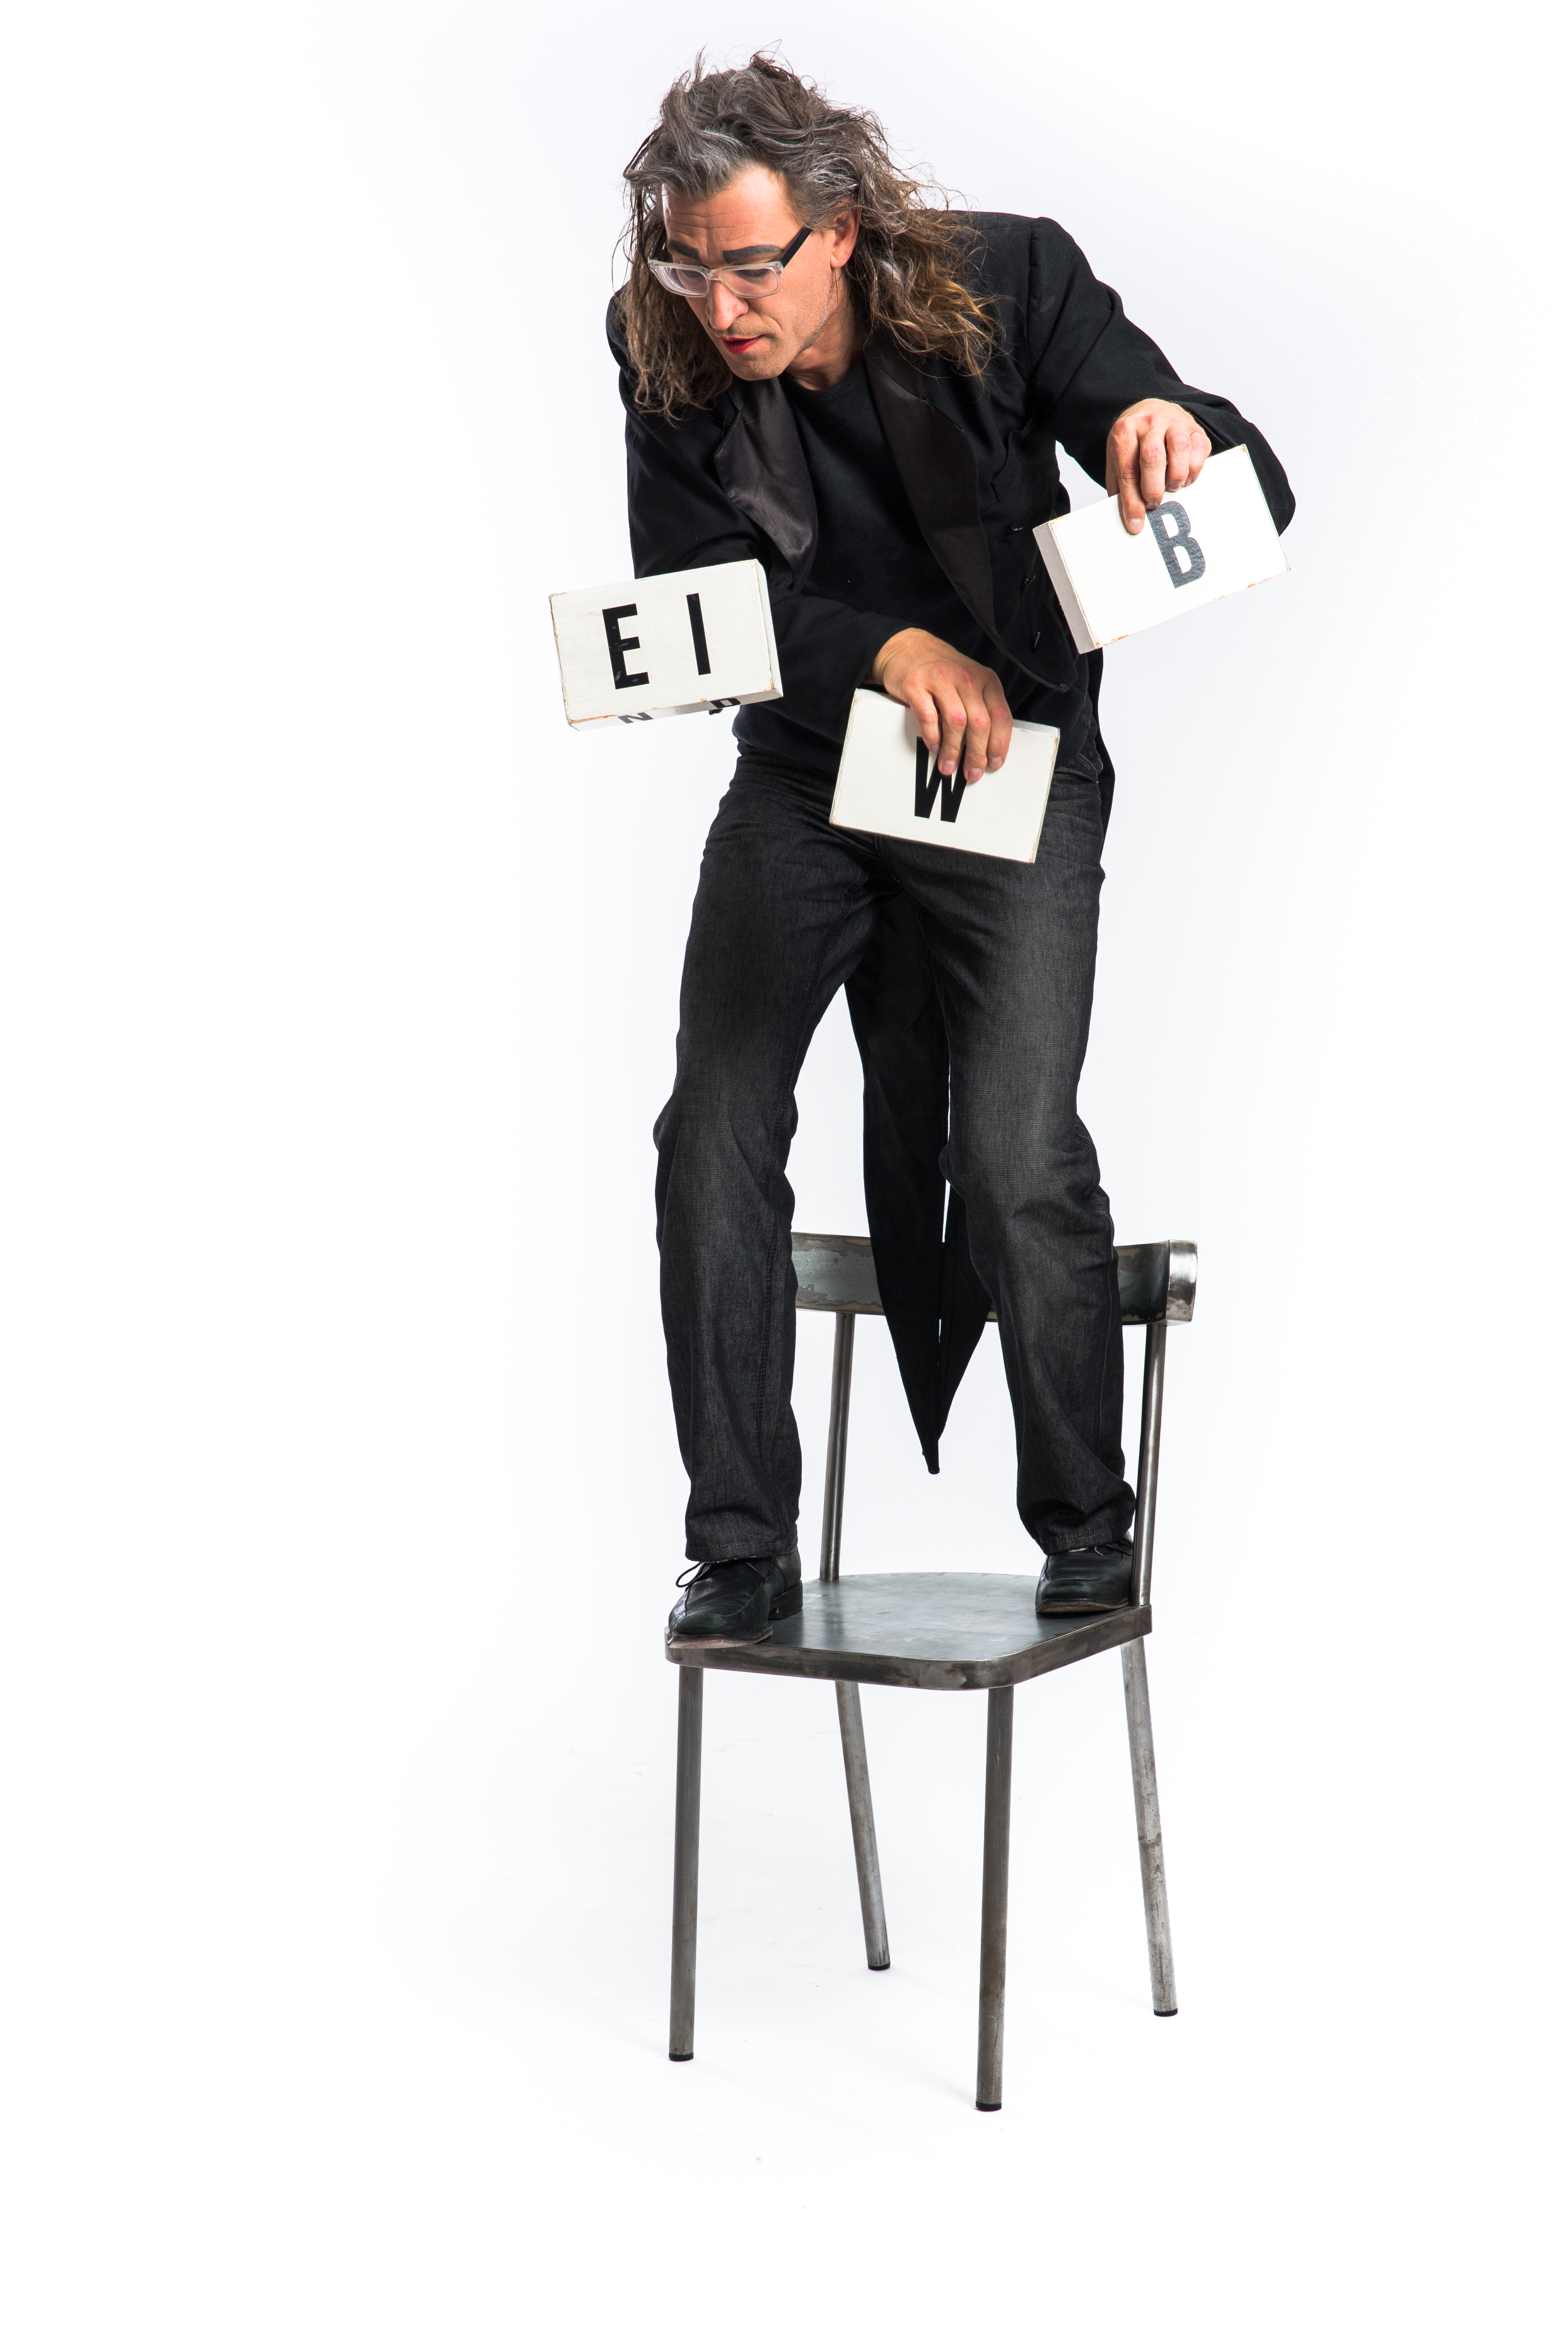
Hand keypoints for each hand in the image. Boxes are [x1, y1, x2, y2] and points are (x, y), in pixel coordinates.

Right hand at [868, 629, 1013, 781]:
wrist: (907, 647)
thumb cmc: (942, 672)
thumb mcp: (970, 683)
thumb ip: (981, 707)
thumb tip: (988, 748)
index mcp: (985, 679)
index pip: (1001, 716)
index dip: (999, 744)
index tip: (995, 763)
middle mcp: (966, 677)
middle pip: (979, 723)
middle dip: (977, 754)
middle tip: (972, 773)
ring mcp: (940, 679)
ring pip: (956, 722)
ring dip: (953, 750)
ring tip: (948, 767)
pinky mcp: (916, 684)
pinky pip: (928, 716)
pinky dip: (932, 736)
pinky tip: (934, 748)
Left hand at [1105, 400, 1211, 532]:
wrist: (1151, 410)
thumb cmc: (1134, 443)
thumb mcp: (1118, 459)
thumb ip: (1121, 487)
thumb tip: (1131, 521)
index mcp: (1125, 432)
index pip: (1128, 471)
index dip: (1132, 502)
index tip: (1136, 525)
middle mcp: (1149, 422)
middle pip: (1153, 457)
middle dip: (1154, 489)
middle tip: (1154, 504)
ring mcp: (1174, 422)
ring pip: (1180, 449)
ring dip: (1177, 477)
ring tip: (1172, 488)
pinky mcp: (1194, 427)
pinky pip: (1199, 449)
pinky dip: (1194, 469)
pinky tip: (1186, 477)